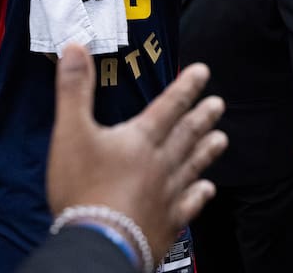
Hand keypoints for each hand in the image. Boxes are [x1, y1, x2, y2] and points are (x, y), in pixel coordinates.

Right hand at [46, 44, 227, 261]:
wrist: (99, 242)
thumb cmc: (83, 188)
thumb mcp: (71, 132)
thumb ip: (73, 90)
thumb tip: (74, 49)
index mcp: (140, 140)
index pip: (168, 106)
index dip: (186, 87)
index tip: (203, 72)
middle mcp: (160, 164)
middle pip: (186, 135)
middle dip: (202, 117)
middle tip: (219, 105)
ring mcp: (167, 195)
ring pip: (192, 166)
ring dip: (207, 151)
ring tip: (221, 139)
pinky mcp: (166, 224)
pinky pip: (189, 205)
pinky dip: (199, 195)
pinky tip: (208, 190)